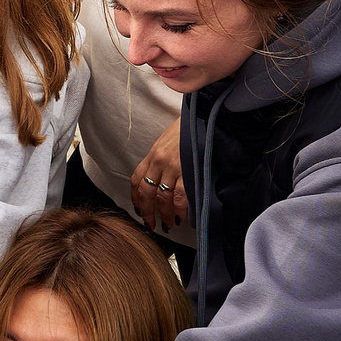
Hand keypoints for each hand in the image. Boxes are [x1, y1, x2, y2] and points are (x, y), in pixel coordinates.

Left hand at [129, 117, 186, 234]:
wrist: (204, 116)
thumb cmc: (188, 129)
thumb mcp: (168, 142)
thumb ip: (162, 159)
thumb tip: (161, 180)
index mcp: (153, 154)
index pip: (136, 179)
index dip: (135, 198)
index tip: (138, 210)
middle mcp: (159, 161)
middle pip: (146, 193)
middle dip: (147, 212)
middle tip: (151, 224)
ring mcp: (173, 166)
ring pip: (162, 198)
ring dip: (164, 215)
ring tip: (168, 224)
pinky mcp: (188, 170)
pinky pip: (180, 196)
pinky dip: (179, 210)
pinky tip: (181, 217)